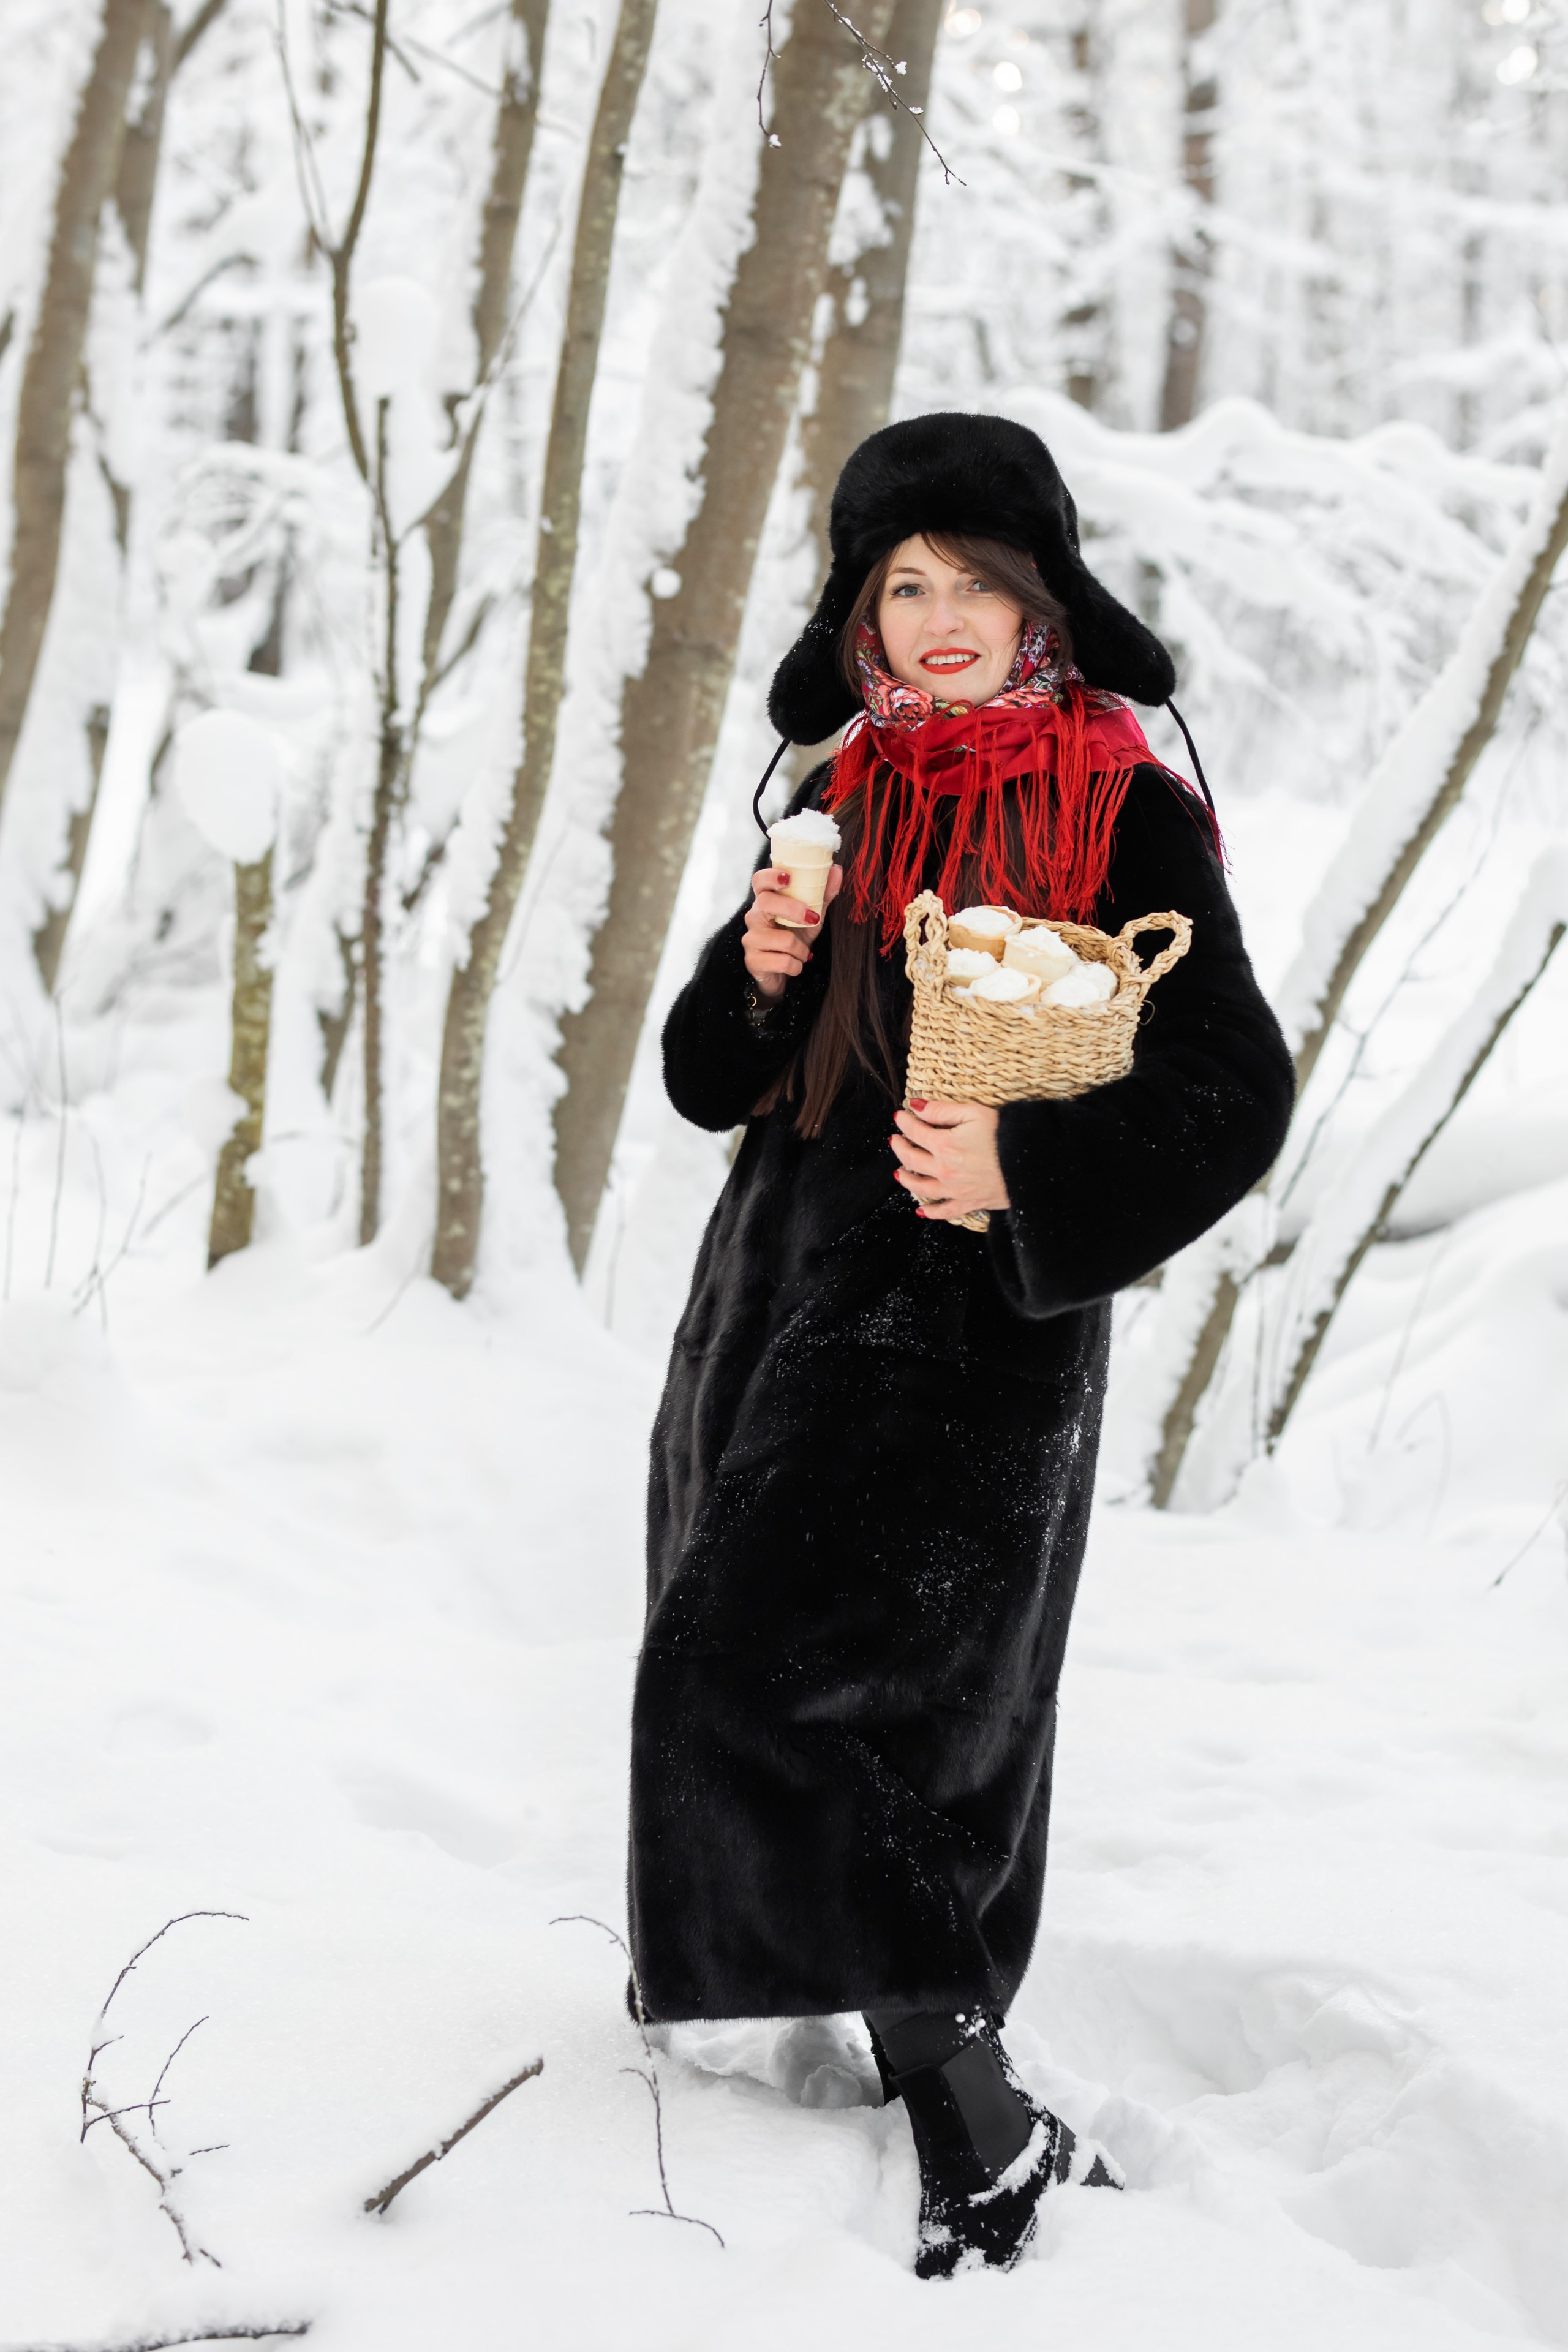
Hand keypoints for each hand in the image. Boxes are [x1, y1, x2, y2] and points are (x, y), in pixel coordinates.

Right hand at [743, 862, 843, 998]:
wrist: (782, 974)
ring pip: (783, 939)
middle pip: (766, 903)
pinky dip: (796, 966)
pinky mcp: (752, 961)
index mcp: (766, 902)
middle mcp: (753, 917)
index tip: (789, 877)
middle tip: (812, 918)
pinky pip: (783, 961)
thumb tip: (836, 871)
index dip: (771, 876)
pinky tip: (794, 965)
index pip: (759, 881)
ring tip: (802, 953)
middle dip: (793, 910)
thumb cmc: (793, 939)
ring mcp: (751, 939)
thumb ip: (822, 895)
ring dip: (801, 949)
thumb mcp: (810, 916)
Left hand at [889, 1099, 1010, 1220]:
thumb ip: (941, 1110)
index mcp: (944, 1145)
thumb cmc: (1005, 1135)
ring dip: (907, 1179)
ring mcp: (955, 1190)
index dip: (904, 1123)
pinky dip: (931, 1212)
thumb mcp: (974, 1113)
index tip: (900, 1117)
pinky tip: (921, 1211)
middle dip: (900, 1148)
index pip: (915, 1132)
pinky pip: (945, 1211)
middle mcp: (944, 1170)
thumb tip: (915, 1106)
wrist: (1031, 1163)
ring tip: (899, 1173)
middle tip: (895, 1141)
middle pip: (912, 1160)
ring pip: (922, 1187)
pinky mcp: (969, 1203)